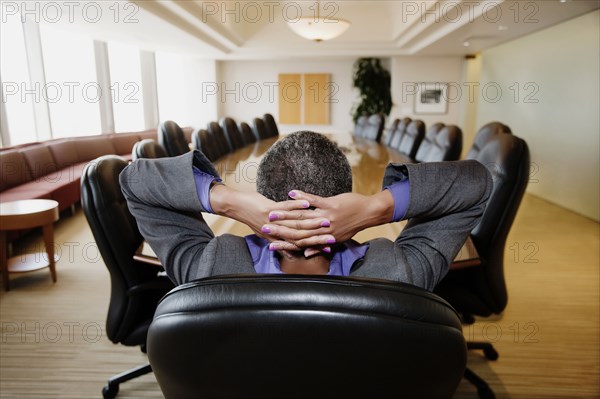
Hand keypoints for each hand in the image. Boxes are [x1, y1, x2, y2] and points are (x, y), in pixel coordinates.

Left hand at [209, 185, 328, 250]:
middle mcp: (276, 233)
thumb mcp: (266, 231)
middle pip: (301, 235)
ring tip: (326, 218)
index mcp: (277, 238)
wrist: (236, 206)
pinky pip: (285, 208)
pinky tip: (306, 203)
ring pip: (295, 223)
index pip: (300, 244)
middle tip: (333, 235)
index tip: (329, 245)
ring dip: (311, 220)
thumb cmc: (252, 216)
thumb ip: (279, 238)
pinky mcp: (268, 210)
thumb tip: (290, 242)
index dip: (315, 245)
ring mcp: (272, 222)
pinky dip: (296, 205)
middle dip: (318, 235)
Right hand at [263, 189, 393, 248]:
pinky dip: (302, 197)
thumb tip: (306, 253)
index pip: (299, 242)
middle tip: (264, 226)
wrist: (368, 213)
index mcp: (323, 239)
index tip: (269, 242)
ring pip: (302, 217)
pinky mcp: (331, 205)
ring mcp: (326, 217)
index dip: (284, 243)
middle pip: (297, 230)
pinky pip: (314, 201)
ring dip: (286, 213)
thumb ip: (319, 246)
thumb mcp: (336, 239)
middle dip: (279, 228)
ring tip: (272, 210)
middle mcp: (323, 230)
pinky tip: (291, 193)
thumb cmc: (352, 225)